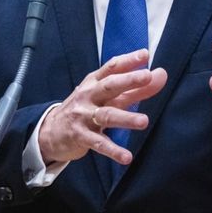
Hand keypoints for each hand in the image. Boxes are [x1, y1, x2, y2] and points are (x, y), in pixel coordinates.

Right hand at [39, 49, 166, 164]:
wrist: (50, 130)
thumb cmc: (84, 109)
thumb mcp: (106, 97)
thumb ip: (135, 89)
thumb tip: (160, 75)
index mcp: (94, 82)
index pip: (112, 68)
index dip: (128, 61)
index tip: (145, 55)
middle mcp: (88, 96)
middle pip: (109, 86)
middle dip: (128, 81)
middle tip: (147, 77)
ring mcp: (83, 116)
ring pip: (106, 115)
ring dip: (125, 118)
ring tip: (144, 121)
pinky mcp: (80, 136)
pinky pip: (98, 143)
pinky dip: (112, 150)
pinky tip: (126, 157)